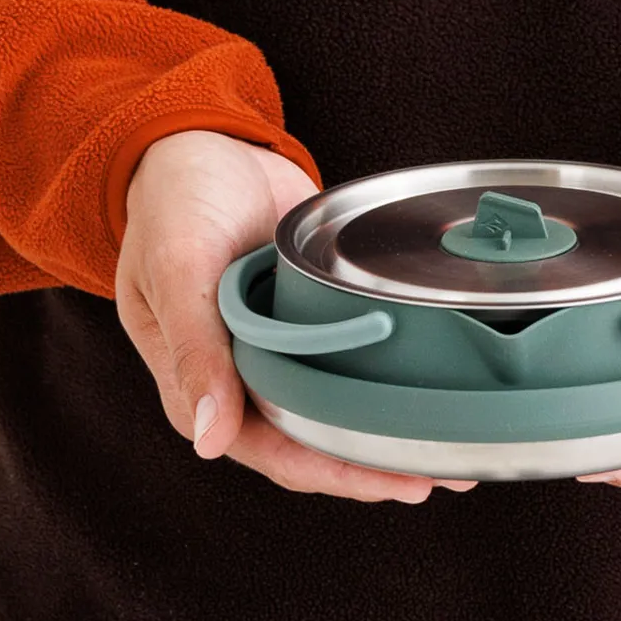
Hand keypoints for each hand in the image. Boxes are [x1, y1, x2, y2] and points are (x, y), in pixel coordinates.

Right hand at [116, 129, 474, 501]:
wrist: (199, 139)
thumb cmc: (172, 202)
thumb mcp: (177, 269)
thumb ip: (193, 350)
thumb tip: (208, 439)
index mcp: (198, 380)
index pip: (270, 449)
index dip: (331, 471)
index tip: (391, 482)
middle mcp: (240, 372)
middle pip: (310, 440)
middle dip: (372, 463)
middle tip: (442, 473)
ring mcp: (277, 342)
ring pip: (334, 404)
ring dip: (385, 427)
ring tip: (449, 447)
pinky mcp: (307, 310)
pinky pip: (347, 353)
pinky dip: (382, 373)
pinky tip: (425, 384)